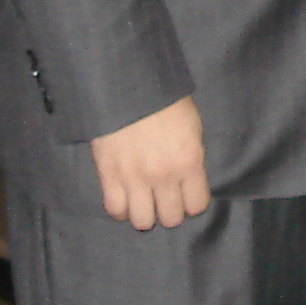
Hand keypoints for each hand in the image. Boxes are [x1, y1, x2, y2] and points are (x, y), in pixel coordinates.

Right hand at [90, 94, 210, 229]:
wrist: (128, 83)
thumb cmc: (166, 99)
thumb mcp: (192, 125)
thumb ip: (192, 156)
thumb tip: (189, 178)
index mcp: (189, 161)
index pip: (197, 206)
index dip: (193, 203)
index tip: (188, 195)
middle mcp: (163, 175)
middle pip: (170, 218)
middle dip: (170, 210)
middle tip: (165, 197)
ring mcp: (134, 178)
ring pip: (142, 221)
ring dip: (145, 213)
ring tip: (144, 200)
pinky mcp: (108, 175)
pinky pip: (115, 210)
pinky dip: (121, 209)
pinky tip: (125, 198)